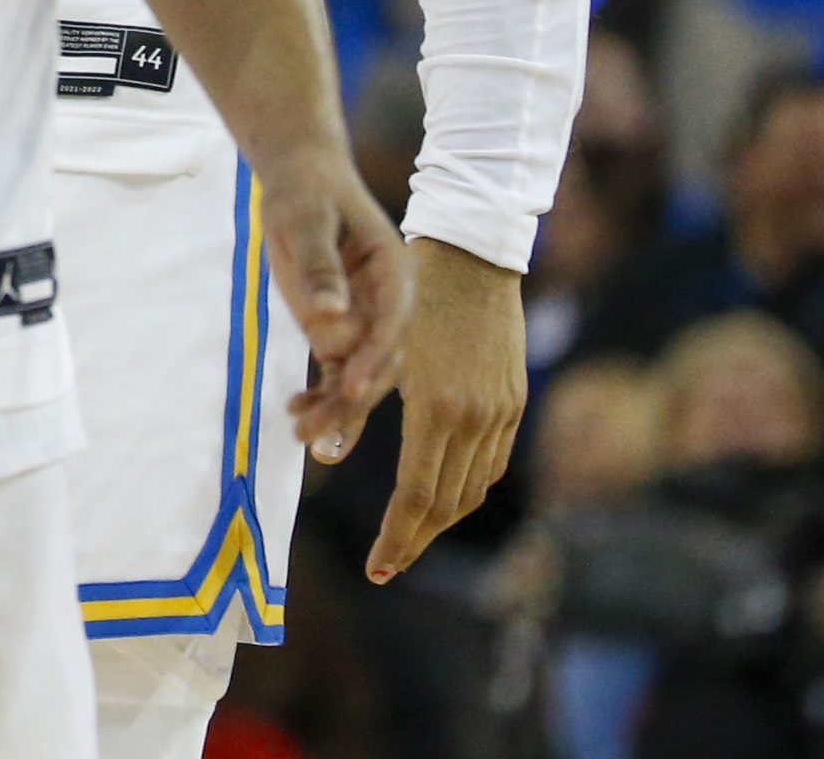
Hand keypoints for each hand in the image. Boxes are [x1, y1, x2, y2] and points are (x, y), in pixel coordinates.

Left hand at [259, 150, 412, 465]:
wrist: (300, 181)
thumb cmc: (307, 192)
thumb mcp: (307, 219)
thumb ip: (318, 265)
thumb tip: (327, 314)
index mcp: (395, 274)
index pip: (393, 323)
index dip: (374, 355)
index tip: (353, 386)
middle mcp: (386, 305)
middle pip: (380, 360)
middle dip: (353, 398)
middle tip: (319, 431)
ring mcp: (363, 320)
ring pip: (359, 375)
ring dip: (335, 408)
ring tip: (302, 434)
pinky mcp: (339, 330)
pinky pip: (337, 372)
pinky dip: (321, 396)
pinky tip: (298, 417)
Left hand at [368, 240, 524, 579]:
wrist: (471, 254)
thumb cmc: (408, 292)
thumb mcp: (373, 346)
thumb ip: (345, 401)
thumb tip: (309, 443)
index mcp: (438, 408)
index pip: (417, 496)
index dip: (397, 538)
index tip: (377, 569)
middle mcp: (477, 418)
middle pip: (447, 504)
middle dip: (416, 540)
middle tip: (388, 566)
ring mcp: (501, 411)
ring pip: (474, 489)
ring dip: (442, 519)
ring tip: (410, 535)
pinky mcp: (514, 400)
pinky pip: (493, 463)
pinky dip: (468, 488)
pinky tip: (445, 493)